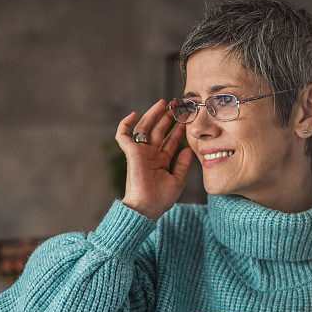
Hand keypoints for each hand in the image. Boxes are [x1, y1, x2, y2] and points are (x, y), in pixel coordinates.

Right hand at [115, 99, 193, 220]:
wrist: (147, 208)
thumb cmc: (161, 199)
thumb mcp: (178, 180)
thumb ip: (183, 164)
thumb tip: (189, 149)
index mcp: (160, 161)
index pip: (170, 140)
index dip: (177, 128)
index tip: (187, 117)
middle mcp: (150, 155)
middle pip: (158, 130)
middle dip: (167, 117)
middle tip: (176, 104)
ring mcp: (140, 153)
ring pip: (144, 128)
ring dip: (153, 115)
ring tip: (164, 103)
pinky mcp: (130, 153)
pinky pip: (123, 135)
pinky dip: (125, 124)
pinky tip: (133, 115)